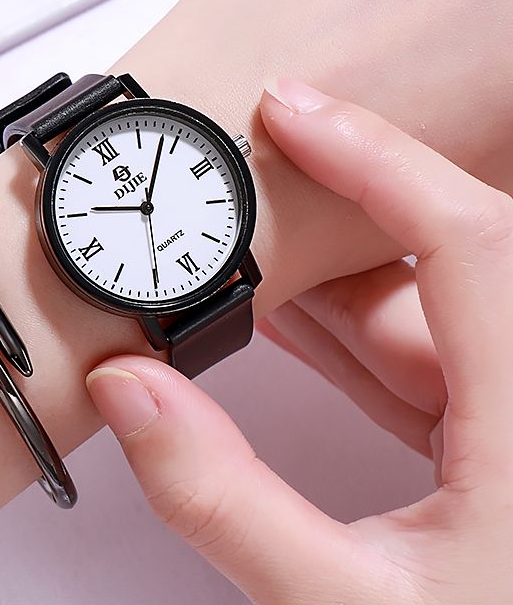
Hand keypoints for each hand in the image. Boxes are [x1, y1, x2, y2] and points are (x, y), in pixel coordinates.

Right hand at [87, 80, 512, 603]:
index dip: (373, 156)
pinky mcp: (498, 451)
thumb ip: (224, 499)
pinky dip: (355, 338)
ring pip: (429, 310)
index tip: (296, 111)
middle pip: (444, 256)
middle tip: (255, 177)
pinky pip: (429, 360)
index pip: (465, 234)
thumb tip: (134, 396)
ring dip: (335, 281)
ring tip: (250, 249)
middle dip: (337, 210)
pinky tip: (292, 325)